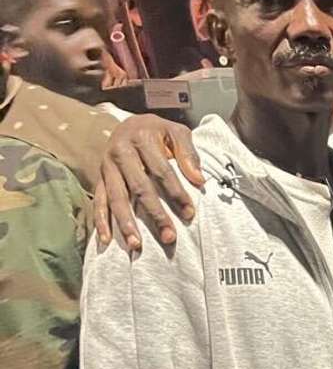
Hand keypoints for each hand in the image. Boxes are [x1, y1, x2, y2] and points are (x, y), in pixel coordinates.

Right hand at [95, 115, 203, 252]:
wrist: (127, 125)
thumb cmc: (156, 132)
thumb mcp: (175, 131)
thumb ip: (188, 152)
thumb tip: (199, 179)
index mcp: (141, 138)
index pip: (162, 171)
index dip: (176, 192)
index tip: (189, 213)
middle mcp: (121, 152)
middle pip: (139, 187)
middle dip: (155, 214)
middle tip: (169, 237)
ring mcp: (107, 166)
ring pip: (116, 197)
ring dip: (126, 223)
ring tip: (136, 244)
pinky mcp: (98, 177)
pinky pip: (98, 201)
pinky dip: (100, 220)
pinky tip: (106, 239)